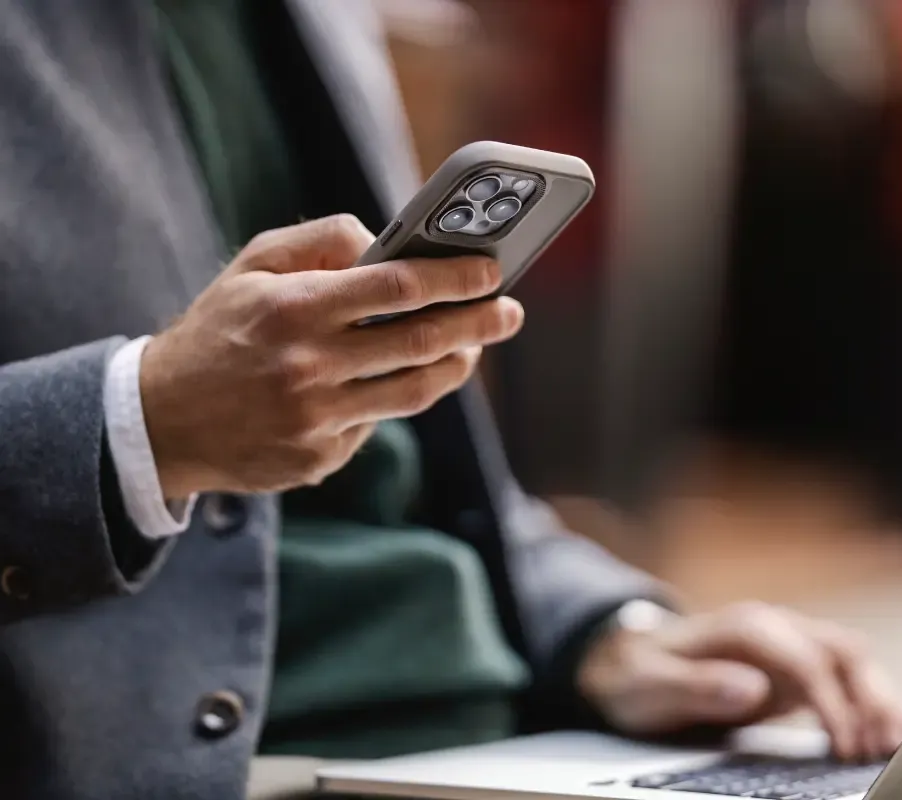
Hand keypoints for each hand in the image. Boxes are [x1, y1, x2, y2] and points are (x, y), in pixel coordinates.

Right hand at [140, 214, 522, 498]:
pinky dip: (395, 397)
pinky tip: (397, 379)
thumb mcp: (251, 266)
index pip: (395, 287)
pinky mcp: (319, 458)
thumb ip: (319, 241)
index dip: (453, 278)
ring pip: (413, 391)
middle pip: (420, 342)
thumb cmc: (217, 331)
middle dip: (477, 324)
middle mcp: (307, 367)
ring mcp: (316, 420)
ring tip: (472, 347)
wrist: (161, 421)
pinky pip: (377, 422)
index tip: (489, 270)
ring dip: (455, 366)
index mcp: (292, 310)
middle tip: (509, 313)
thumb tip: (383, 238)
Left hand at [577, 602, 901, 759]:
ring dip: (880, 699)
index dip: (830, 700)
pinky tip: (887, 736)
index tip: (844, 743)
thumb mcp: (651, 683)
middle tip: (892, 742)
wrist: (628, 663)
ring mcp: (786, 649)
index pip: (805, 658)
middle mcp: (773, 629)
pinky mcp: (792, 674)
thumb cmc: (638, 674)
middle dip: (874, 695)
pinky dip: (868, 707)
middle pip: (842, 651)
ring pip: (851, 664)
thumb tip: (751, 686)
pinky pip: (842, 684)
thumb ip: (697, 684)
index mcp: (744, 626)